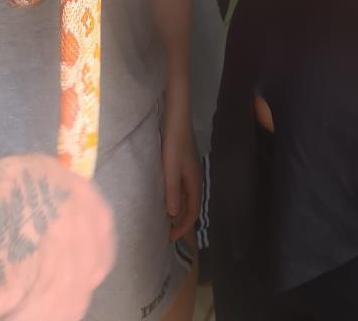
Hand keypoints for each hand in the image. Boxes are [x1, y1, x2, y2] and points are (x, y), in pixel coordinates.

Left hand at [161, 113, 200, 240]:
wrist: (177, 118)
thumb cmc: (174, 144)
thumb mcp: (171, 169)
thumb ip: (172, 192)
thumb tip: (173, 216)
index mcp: (195, 182)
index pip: (193, 212)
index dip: (183, 227)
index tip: (170, 238)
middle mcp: (194, 178)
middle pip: (190, 206)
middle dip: (180, 221)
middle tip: (165, 232)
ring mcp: (189, 171)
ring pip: (185, 197)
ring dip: (177, 210)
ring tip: (163, 219)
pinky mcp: (182, 164)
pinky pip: (180, 188)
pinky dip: (174, 197)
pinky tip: (163, 197)